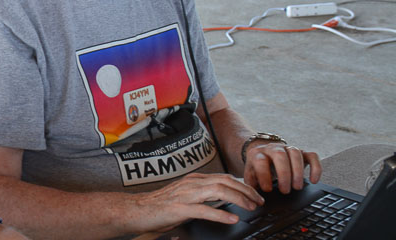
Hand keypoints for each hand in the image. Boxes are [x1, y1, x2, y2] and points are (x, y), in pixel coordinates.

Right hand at [133, 172, 264, 231]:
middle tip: (259, 201)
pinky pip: (204, 210)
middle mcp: (191, 184)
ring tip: (251, 207)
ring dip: (238, 199)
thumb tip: (223, 202)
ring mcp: (185, 195)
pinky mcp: (179, 208)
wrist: (136, 210)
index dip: (242, 185)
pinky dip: (220, 213)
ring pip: (218, 191)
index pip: (223, 178)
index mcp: (193, 181)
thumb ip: (202, 198)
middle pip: (225, 181)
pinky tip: (232, 218)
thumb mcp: (185, 198)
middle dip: (246, 191)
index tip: (254, 194)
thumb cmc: (159, 207)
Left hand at [243, 142, 321, 193]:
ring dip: (298, 171)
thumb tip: (255, 199)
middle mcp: (273, 148)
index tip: (268, 190)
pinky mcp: (302, 152)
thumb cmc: (257, 168)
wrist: (263, 152)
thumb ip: (252, 184)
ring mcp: (288, 148)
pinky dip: (316, 168)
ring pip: (295, 153)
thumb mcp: (251, 174)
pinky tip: (314, 180)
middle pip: (279, 155)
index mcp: (258, 154)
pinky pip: (312, 155)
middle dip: (284, 174)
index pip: (260, 160)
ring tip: (297, 187)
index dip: (264, 175)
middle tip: (285, 191)